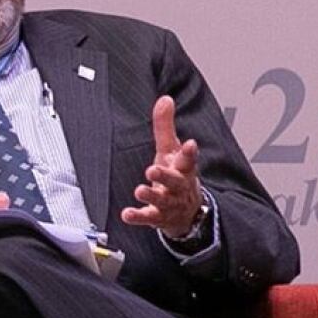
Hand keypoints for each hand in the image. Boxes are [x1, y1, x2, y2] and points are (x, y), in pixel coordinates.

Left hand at [120, 95, 201, 237]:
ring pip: (162, 200)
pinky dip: (137, 216)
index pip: (189, 159)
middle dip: (165, 176)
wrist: (187, 213)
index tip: (190, 143)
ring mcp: (169, 203)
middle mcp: (178, 186)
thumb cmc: (177, 175)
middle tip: (152, 169)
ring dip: (151, 195)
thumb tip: (164, 99)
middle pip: (175, 181)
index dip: (189, 152)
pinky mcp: (157, 217)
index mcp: (183, 168)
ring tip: (139, 190)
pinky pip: (148, 218)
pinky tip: (127, 214)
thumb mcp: (171, 150)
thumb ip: (165, 126)